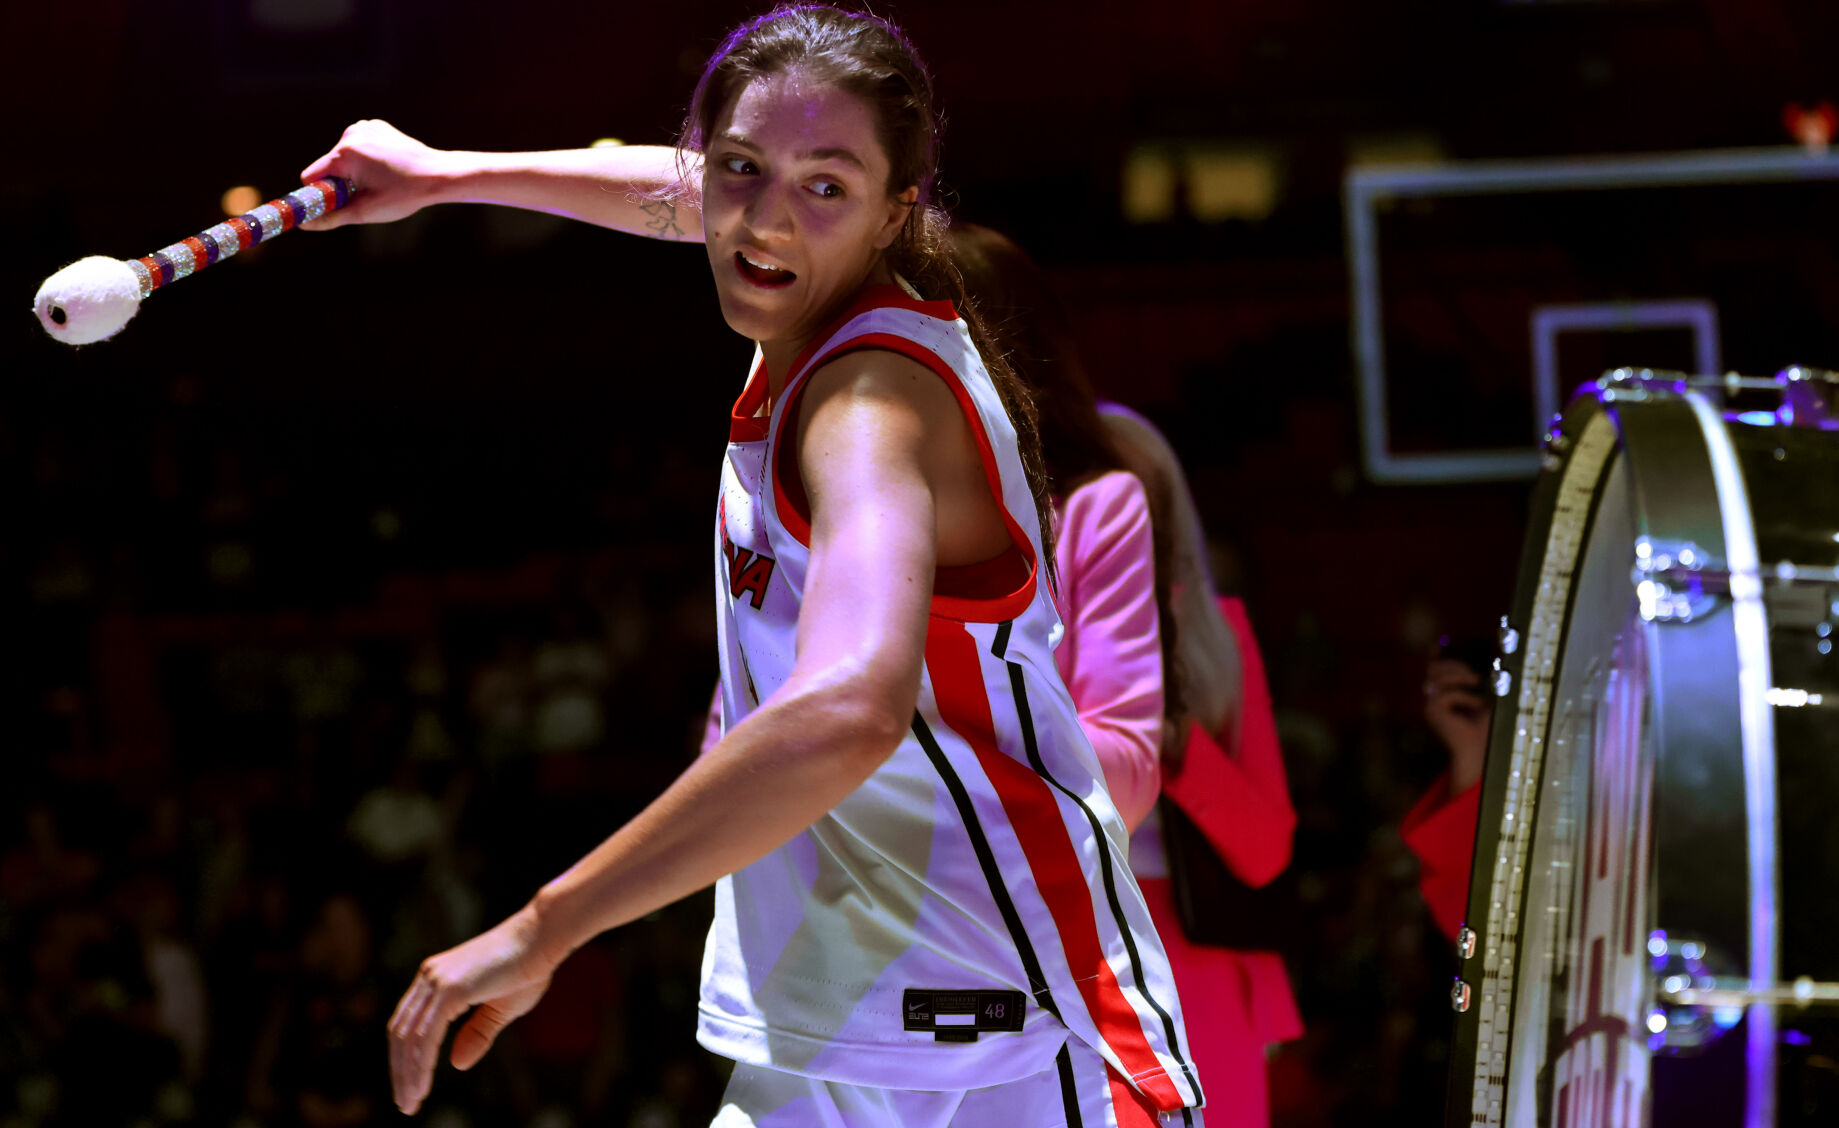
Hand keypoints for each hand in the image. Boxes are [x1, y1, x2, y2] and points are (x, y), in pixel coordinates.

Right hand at [299, 119, 458, 230]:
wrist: (439, 174)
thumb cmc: (404, 195)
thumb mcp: (365, 211)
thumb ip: (332, 218)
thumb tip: (304, 225)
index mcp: (344, 154)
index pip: (311, 176)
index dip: (321, 193)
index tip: (337, 203)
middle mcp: (350, 134)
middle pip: (328, 166)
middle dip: (340, 182)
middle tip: (369, 193)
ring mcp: (363, 127)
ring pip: (342, 157)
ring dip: (353, 171)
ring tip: (380, 180)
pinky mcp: (375, 126)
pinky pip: (358, 146)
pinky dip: (365, 158)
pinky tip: (385, 166)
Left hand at [387, 907, 556, 1115]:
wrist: (543, 938)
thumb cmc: (529, 967)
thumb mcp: (500, 1008)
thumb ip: (477, 1033)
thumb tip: (457, 1064)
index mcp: (436, 978)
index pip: (406, 1024)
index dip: (405, 1057)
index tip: (410, 1085)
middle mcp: (429, 976)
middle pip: (399, 1032)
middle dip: (400, 1071)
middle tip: (406, 1104)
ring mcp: (437, 981)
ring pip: (408, 1038)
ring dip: (407, 1074)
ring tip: (411, 1103)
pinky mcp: (450, 989)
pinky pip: (425, 1036)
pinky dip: (421, 1064)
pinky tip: (422, 1086)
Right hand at [1423, 658, 1489, 794]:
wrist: (1478, 750)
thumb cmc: (1483, 727)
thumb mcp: (1483, 699)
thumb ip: (1478, 684)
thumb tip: (1490, 662)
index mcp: (1439, 695)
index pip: (1433, 668)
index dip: (1437, 656)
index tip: (1446, 647)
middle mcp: (1430, 699)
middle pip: (1434, 669)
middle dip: (1454, 666)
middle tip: (1474, 675)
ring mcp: (1429, 706)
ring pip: (1438, 678)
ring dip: (1459, 676)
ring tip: (1476, 682)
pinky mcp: (1433, 713)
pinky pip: (1447, 694)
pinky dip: (1465, 697)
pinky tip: (1476, 706)